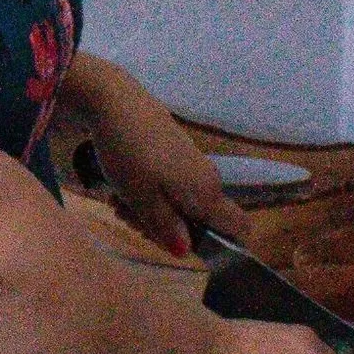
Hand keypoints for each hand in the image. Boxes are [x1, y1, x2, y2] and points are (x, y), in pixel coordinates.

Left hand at [70, 59, 252, 257]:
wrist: (113, 102)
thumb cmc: (129, 154)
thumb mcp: (141, 199)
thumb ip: (165, 227)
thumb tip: (185, 251)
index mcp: (207, 192)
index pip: (239, 228)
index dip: (220, 247)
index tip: (184, 247)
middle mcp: (207, 178)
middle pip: (199, 221)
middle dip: (167, 229)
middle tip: (131, 220)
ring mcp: (191, 163)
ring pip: (179, 204)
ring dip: (150, 211)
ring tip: (118, 201)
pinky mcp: (175, 152)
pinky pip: (169, 185)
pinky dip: (148, 192)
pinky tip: (122, 186)